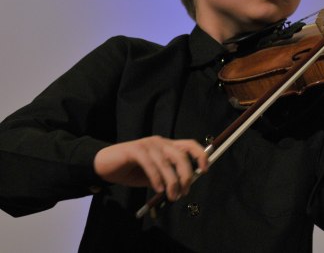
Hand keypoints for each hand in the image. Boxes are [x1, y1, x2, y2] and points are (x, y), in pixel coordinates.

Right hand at [93, 136, 207, 200]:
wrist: (104, 165)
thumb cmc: (131, 170)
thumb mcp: (155, 175)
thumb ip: (168, 177)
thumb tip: (185, 186)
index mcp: (167, 146)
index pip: (189, 145)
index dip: (200, 155)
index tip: (205, 170)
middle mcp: (160, 142)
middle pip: (181, 155)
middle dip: (186, 175)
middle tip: (185, 192)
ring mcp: (147, 144)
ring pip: (166, 162)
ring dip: (172, 182)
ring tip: (173, 196)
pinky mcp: (135, 150)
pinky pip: (150, 164)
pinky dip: (157, 178)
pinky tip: (158, 189)